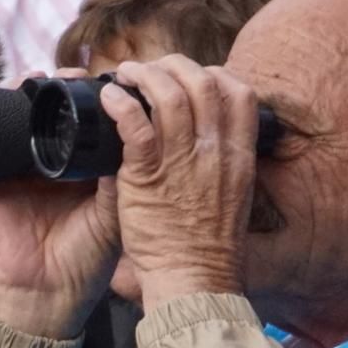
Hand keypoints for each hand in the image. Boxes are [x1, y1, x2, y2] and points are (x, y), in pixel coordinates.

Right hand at [0, 71, 120, 339]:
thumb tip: (139, 130)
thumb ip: (126, 178)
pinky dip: (1, 108)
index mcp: (88, 171)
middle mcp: (57, 164)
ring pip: (28, 117)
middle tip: (77, 73)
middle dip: (68, 87)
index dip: (103, 100)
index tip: (114, 78)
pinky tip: (13, 91)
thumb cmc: (87, 260)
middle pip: (61, 113)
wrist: (46, 292)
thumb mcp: (116, 215)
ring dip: (36, 91)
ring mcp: (24, 167)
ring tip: (48, 77)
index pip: (95, 124)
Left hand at [102, 57, 258, 310]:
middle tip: (150, 70)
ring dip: (143, 75)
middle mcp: (215, 152)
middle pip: (203, 83)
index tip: (193, 76)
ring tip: (124, 75)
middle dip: (174, 66)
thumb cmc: (208, 248)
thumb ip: (223, 165)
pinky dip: (120, 104)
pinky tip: (109, 99)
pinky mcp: (148, 176)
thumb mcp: (233, 198)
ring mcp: (183, 162)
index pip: (239, 93)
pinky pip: (135, 124)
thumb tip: (210, 141)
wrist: (194, 282)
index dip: (215, 74)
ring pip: (169, 94)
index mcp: (239, 157)